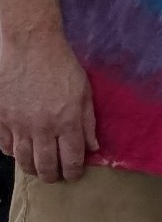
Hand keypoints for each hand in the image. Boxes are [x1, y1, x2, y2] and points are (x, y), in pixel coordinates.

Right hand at [0, 33, 98, 181]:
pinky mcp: (2, 120)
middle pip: (46, 166)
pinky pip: (6, 148)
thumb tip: (92, 147)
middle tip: (56, 175)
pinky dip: (14, 153)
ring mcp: (20, 126)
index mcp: (67, 121)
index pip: (71, 159)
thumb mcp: (84, 89)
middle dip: (53, 175)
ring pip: (25, 162)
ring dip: (33, 170)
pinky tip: (20, 151)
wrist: (30, 46)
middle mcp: (43, 129)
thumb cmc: (61, 64)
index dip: (74, 172)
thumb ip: (88, 120)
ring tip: (39, 169)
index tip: (75, 173)